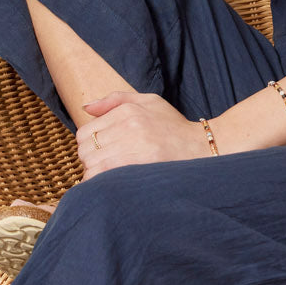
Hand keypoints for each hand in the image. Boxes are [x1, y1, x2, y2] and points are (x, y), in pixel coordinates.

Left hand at [76, 90, 212, 178]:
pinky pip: (105, 176)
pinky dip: (102, 183)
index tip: (98, 152)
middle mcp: (128, 126)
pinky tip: (112, 183)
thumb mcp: (148, 101)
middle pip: (85, 150)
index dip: (87, 146)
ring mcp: (135, 146)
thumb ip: (115, 100)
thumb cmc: (173, 126)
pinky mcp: (140, 166)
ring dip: (95, 174)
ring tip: (108, 176)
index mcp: (127, 111)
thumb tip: (85, 107)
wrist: (201, 147)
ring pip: (92, 165)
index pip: (84, 132)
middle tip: (102, 166)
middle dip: (89, 161)